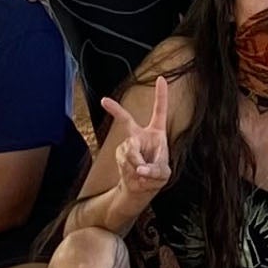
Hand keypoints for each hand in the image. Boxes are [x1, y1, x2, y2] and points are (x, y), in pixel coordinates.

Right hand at [100, 77, 173, 208]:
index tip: (160, 78)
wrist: (140, 189)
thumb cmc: (155, 175)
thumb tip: (140, 169)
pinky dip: (132, 171)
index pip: (159, 111)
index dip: (161, 95)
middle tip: (104, 100)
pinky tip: (135, 175)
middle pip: (126, 121)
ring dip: (137, 164)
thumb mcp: (163, 173)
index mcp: (156, 133)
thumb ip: (155, 170)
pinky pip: (125, 161)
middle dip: (115, 110)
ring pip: (130, 150)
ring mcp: (127, 144)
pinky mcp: (119, 154)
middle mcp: (140, 135)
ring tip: (143, 173)